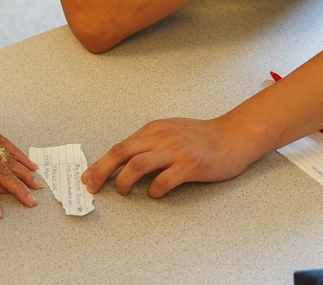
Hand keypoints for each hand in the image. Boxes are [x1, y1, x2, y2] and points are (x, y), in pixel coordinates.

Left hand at [81, 117, 254, 197]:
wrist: (234, 136)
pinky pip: (164, 180)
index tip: (88, 177)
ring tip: (124, 191)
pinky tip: (155, 194)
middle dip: (101, 170)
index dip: (100, 163)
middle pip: (121, 152)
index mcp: (153, 129)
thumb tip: (125, 160)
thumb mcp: (170, 131)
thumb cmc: (202, 136)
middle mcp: (161, 137)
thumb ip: (150, 142)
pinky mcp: (190, 165)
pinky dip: (154, 190)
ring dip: (125, 181)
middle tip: (92, 186)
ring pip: (138, 164)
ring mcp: (175, 150)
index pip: (120, 146)